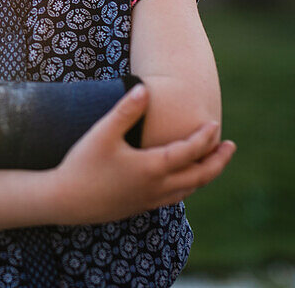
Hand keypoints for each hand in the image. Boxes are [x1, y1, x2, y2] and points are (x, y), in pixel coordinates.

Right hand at [48, 84, 235, 224]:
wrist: (64, 200)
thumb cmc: (82, 164)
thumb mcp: (102, 133)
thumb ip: (126, 110)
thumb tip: (145, 87)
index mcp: (153, 167)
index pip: (190, 152)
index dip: (205, 138)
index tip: (215, 125)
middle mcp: (157, 187)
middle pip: (200, 176)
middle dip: (217, 161)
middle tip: (230, 147)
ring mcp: (149, 200)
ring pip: (189, 189)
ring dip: (204, 175)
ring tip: (211, 162)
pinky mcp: (139, 207)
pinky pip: (174, 198)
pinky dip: (187, 186)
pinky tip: (181, 180)